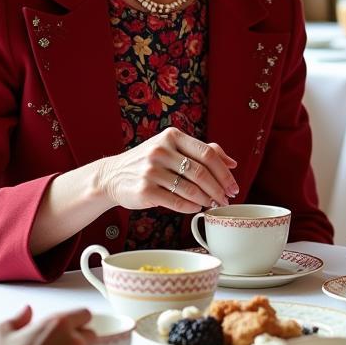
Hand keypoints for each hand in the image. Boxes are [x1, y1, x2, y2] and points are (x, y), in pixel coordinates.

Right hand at [95, 127, 238, 213]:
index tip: (233, 186)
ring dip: (206, 200)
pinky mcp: (144, 190)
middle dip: (218, 189)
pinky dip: (191, 207)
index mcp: (172, 136)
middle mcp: (160, 150)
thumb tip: (232, 162)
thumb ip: (202, 151)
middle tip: (226, 199)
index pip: (208, 154)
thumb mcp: (173, 148)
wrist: (112, 176)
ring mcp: (150, 170)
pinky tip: (196, 208)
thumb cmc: (150, 162)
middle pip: (201, 173)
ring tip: (212, 204)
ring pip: (190, 189)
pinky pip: (176, 201)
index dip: (224, 172)